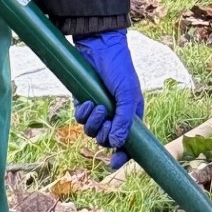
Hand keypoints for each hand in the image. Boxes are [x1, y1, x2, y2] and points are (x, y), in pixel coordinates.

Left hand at [72, 29, 143, 167]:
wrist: (100, 48)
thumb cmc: (120, 69)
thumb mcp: (126, 94)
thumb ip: (123, 120)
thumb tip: (115, 144)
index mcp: (131, 116)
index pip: (128, 143)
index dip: (122, 156)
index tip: (113, 163)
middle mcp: (115, 116)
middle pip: (106, 139)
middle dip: (103, 134)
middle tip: (105, 120)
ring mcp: (99, 110)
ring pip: (92, 131)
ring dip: (92, 123)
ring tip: (96, 106)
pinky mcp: (84, 102)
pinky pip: (80, 118)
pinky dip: (82, 113)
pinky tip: (86, 102)